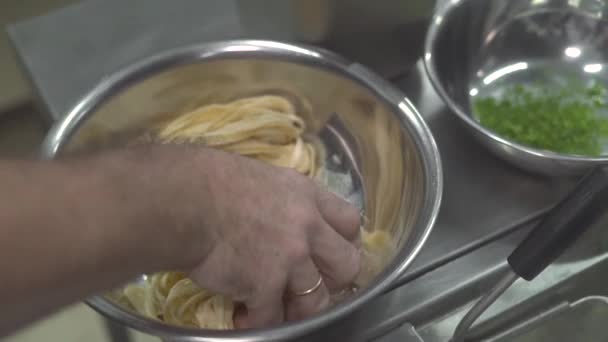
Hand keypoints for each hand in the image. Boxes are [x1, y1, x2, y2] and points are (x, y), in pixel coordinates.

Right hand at [168, 147, 360, 328]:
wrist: (184, 199)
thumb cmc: (212, 181)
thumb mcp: (263, 178)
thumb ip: (285, 201)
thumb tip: (284, 218)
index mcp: (308, 196)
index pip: (350, 222)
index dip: (344, 242)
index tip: (331, 253)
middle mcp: (307, 227)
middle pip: (347, 265)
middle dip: (332, 280)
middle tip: (308, 283)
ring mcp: (290, 258)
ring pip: (316, 300)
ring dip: (298, 309)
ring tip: (277, 308)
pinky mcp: (265, 285)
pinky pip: (273, 317)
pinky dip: (258, 320)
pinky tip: (243, 315)